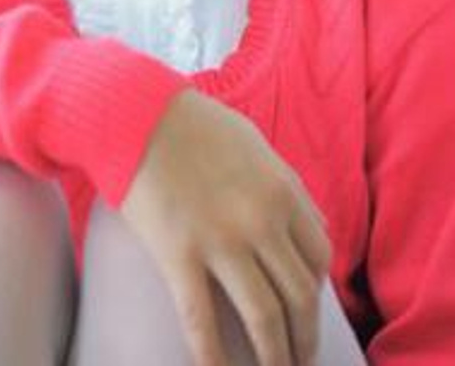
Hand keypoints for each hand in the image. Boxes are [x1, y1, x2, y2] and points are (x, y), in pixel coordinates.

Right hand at [119, 89, 331, 365]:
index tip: (306, 309)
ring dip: (273, 356)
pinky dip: (214, 358)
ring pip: (265, 317)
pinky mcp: (179, 254)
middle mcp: (261, 219)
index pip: (319, 257)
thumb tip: (306, 223)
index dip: (318, 292)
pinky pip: (202, 321)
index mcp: (282, 190)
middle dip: (304, 338)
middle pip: (300, 295)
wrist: (135, 112)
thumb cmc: (191, 123)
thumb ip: (282, 183)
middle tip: (298, 360)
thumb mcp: (253, 144)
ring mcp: (221, 239)